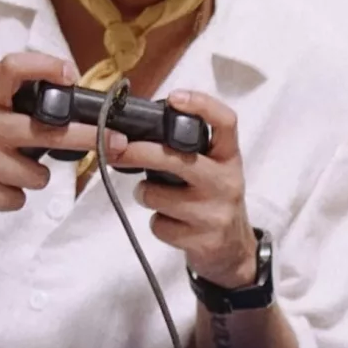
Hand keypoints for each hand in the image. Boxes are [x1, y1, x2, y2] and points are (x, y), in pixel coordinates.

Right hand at [0, 52, 88, 225]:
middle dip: (86, 137)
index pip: (12, 68)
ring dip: (33, 179)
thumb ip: (14, 105)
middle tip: (117, 142)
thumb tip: (72, 105)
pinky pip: (19, 198)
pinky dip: (13, 198)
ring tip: (7, 173)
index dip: (46, 67)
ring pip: (36, 174)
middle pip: (46, 128)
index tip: (72, 74)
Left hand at [108, 90, 259, 286]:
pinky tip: (170, 223)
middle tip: (114, 149)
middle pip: (175, 159)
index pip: (225, 122)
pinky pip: (159, 225)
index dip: (201, 104)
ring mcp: (216, 211)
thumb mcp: (212, 169)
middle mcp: (227, 181)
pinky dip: (157, 223)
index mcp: (229, 157)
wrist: (233, 250)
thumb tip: (135, 131)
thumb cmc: (211, 199)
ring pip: (157, 195)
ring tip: (154, 195)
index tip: (174, 97)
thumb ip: (185, 150)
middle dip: (138, 152)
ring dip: (145, 194)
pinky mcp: (204, 239)